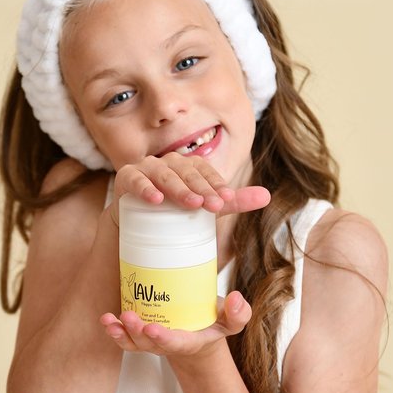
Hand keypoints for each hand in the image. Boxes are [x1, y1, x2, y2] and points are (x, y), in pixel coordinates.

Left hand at [100, 291, 251, 356]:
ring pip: (133, 342)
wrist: (197, 333)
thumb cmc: (212, 323)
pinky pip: (125, 337)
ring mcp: (150, 342)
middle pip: (148, 343)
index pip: (176, 343)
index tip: (152, 328)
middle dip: (136, 332)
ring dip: (119, 333)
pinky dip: (114, 330)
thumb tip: (236, 299)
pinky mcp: (139, 335)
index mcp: (189, 343)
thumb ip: (238, 314)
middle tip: (128, 317)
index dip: (163, 338)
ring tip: (108, 321)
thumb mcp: (231, 321)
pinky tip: (106, 320)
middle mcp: (166, 345)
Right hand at [112, 153, 269, 219]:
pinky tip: (155, 199)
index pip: (204, 170)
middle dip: (201, 188)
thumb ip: (231, 202)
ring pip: (164, 174)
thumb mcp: (201, 209)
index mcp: (186, 166)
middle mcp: (167, 163)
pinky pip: (135, 179)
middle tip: (213, 206)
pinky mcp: (126, 178)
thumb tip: (266, 196)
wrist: (131, 229)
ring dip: (178, 188)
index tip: (226, 200)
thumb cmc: (169, 215)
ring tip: (191, 204)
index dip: (215, 183)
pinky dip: (145, 187)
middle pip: (186, 171)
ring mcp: (146, 168)